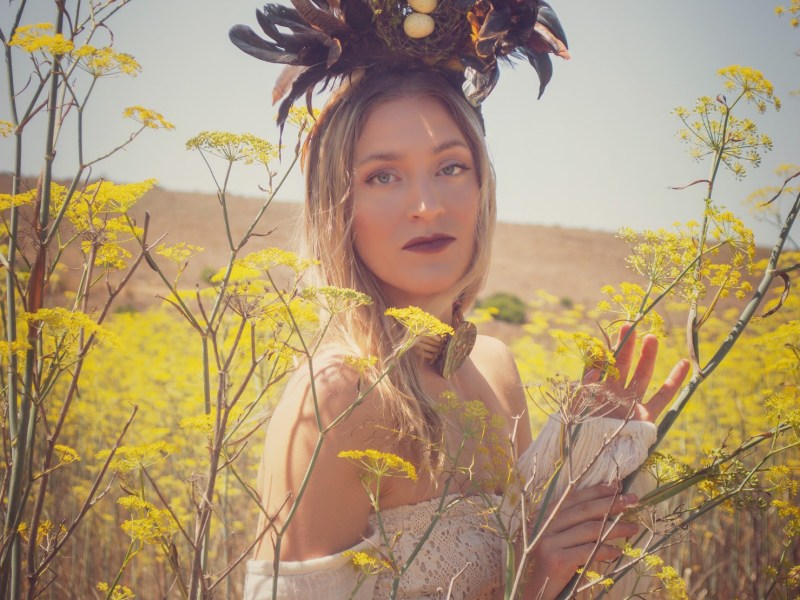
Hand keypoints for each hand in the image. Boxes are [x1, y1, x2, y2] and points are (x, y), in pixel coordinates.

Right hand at [521, 484, 638, 599]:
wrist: (532, 594)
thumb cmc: (548, 567)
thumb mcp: (554, 541)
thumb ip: (570, 526)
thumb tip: (602, 509)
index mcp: (543, 517)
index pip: (573, 498)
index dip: (596, 491)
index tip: (617, 486)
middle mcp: (543, 525)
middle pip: (584, 510)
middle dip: (611, 503)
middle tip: (633, 500)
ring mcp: (548, 542)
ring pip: (590, 529)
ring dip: (616, 527)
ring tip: (633, 528)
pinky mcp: (556, 560)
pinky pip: (588, 551)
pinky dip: (605, 550)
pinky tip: (618, 552)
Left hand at [583, 324, 689, 422]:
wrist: (592, 458)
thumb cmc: (578, 431)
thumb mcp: (575, 401)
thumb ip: (585, 378)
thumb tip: (594, 356)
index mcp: (593, 389)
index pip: (600, 363)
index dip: (605, 348)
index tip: (609, 332)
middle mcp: (613, 394)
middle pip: (621, 364)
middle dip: (626, 345)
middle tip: (631, 325)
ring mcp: (630, 403)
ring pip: (641, 374)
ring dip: (647, 356)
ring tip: (652, 337)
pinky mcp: (646, 416)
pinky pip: (663, 396)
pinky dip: (674, 380)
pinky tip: (684, 364)